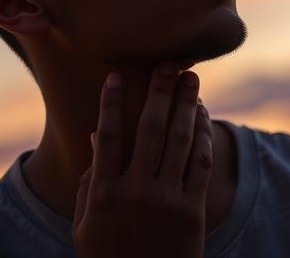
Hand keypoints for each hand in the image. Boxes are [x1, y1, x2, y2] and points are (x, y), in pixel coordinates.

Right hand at [72, 62, 213, 256]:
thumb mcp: (86, 226)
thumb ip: (88, 183)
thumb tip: (95, 138)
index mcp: (103, 195)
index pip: (107, 137)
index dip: (111, 103)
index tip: (118, 75)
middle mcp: (135, 193)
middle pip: (150, 129)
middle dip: (160, 92)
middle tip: (168, 63)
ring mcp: (166, 202)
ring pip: (180, 140)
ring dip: (187, 104)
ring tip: (191, 80)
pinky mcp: (193, 212)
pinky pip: (200, 163)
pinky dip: (203, 135)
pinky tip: (202, 115)